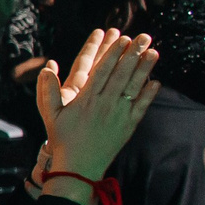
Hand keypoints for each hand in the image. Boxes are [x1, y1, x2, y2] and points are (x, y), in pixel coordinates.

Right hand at [37, 32, 163, 182]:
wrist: (79, 167)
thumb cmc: (63, 138)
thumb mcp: (50, 114)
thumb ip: (48, 90)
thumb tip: (48, 67)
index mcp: (86, 99)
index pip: (103, 70)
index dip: (114, 53)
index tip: (123, 39)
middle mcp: (105, 104)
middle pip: (122, 74)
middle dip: (134, 54)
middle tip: (145, 37)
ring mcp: (119, 115)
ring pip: (134, 87)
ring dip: (145, 69)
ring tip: (154, 53)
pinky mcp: (128, 126)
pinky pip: (141, 107)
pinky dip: (149, 94)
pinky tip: (156, 82)